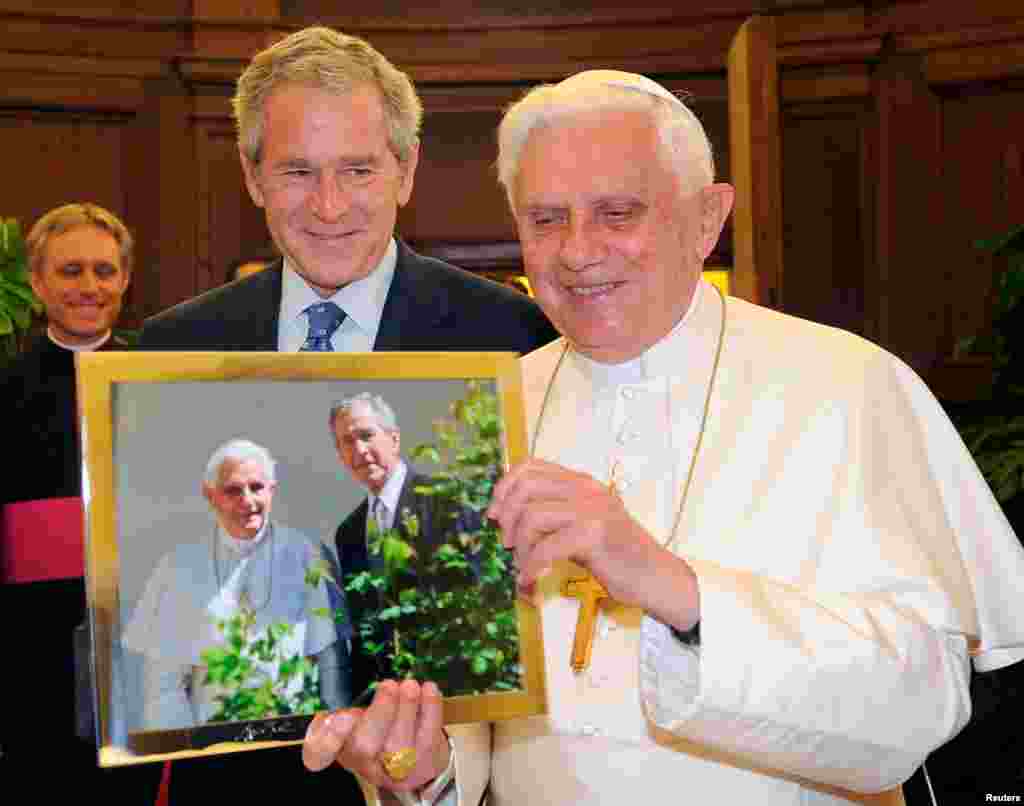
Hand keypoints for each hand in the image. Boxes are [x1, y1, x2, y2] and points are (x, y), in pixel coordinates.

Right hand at [302, 679, 449, 792]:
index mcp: (343, 747)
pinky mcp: (425, 764)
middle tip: (388, 685)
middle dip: (379, 713)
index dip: (326, 737)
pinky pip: (428, 737)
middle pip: (364, 746)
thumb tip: (347, 685)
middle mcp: (366, 764)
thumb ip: (348, 705)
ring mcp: (397, 769)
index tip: (336, 717)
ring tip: (409, 685)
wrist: (416, 764)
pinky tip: (428, 689)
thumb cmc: (383, 734)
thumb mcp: (359, 721)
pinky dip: (430, 710)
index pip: (321, 752)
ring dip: (406, 708)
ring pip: (399, 744)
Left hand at [488, 458, 699, 627]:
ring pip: (531, 516)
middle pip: (525, 487)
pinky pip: (545, 547)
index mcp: (582, 482)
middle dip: (506, 517)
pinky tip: (530, 581)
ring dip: (519, 548)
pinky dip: (530, 568)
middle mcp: (586, 488)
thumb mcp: (583, 526)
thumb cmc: (617, 557)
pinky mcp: (595, 533)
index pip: (530, 466)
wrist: (657, 577)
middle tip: (506, 544)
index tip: (494, 515)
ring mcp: (592, 508)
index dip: (504, 487)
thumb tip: (508, 520)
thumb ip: (555, 516)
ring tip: (524, 568)